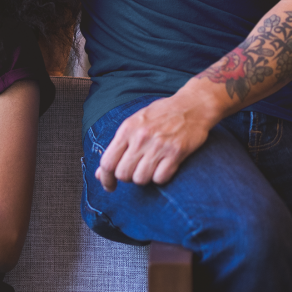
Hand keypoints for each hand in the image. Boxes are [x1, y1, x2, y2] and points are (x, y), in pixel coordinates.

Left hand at [95, 93, 214, 190]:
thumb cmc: (159, 115)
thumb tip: (100, 173)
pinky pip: (160, 179)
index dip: (106, 178)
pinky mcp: (176, 153)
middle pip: (123, 174)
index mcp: (127, 129)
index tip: (109, 186)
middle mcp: (140, 137)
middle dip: (127, 177)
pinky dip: (160, 177)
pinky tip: (163, 167)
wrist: (191, 106)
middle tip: (134, 170)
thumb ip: (117, 147)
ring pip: (140, 179)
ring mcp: (159, 145)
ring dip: (144, 178)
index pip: (107, 162)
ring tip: (149, 167)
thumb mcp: (133, 124)